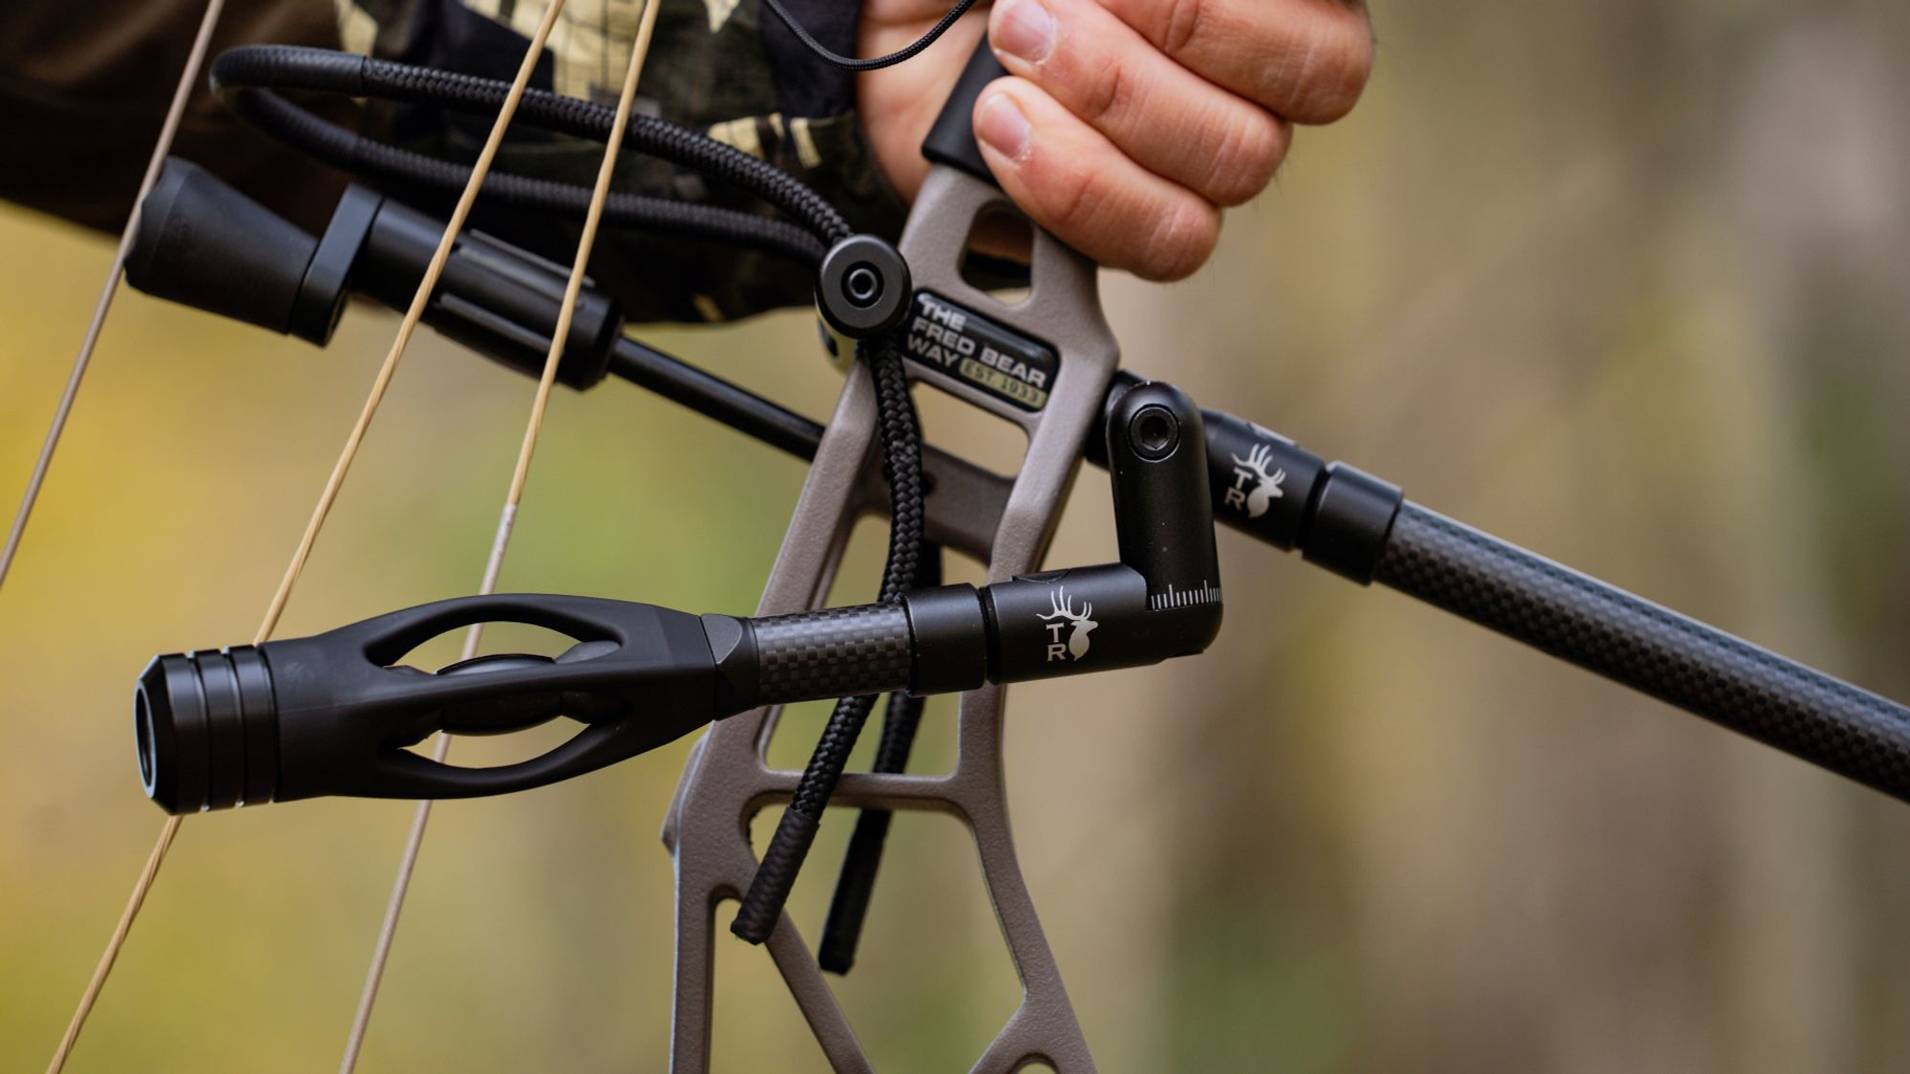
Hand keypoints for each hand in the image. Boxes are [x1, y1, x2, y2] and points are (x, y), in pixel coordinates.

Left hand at [858, 0, 1374, 279]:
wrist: (896, 28)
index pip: (1326, 2)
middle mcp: (1262, 68)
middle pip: (1321, 74)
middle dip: (1178, 21)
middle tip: (1045, 2)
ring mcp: (1210, 156)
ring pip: (1239, 159)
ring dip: (1110, 96)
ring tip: (1010, 50)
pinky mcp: (1143, 226)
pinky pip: (1165, 238)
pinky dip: (1073, 181)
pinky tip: (1005, 125)